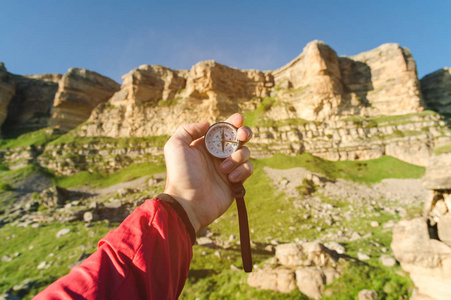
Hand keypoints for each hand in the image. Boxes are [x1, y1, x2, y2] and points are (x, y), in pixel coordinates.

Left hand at [163, 113, 253, 230]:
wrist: (188, 203)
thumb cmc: (181, 175)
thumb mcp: (175, 147)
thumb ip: (188, 130)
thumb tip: (207, 124)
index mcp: (205, 145)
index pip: (223, 130)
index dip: (232, 122)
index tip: (238, 119)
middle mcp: (218, 155)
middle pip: (239, 138)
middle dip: (244, 133)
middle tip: (242, 135)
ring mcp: (228, 168)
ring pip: (245, 153)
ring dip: (238, 157)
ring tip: (223, 168)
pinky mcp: (236, 181)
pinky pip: (248, 169)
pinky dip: (242, 171)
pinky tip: (230, 178)